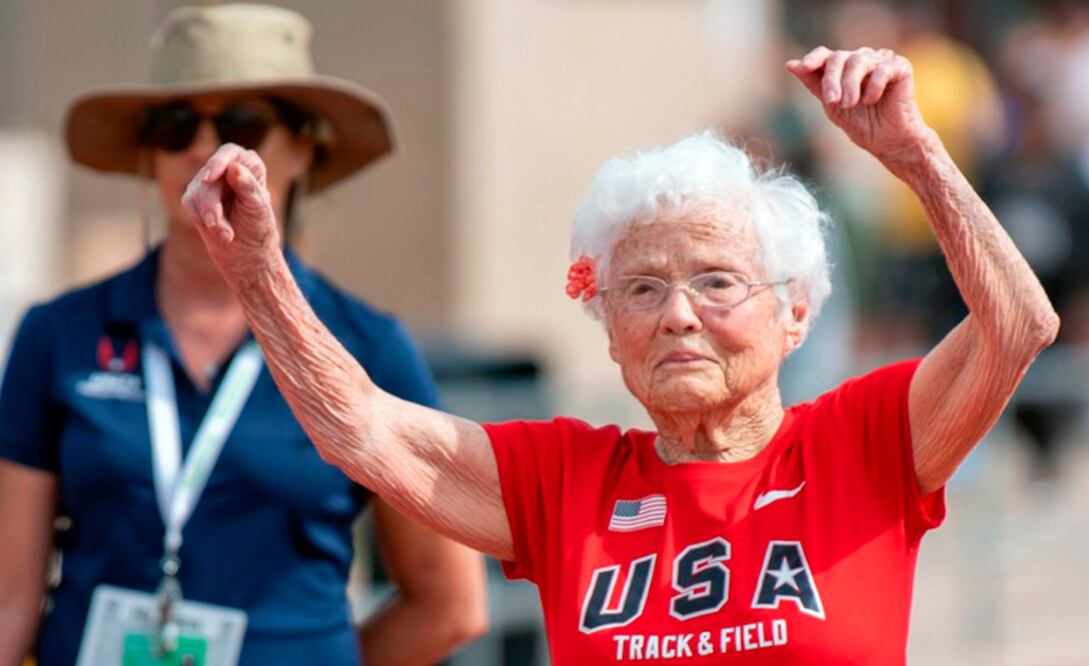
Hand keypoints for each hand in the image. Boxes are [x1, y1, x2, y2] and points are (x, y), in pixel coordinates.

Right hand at [182, 143, 280, 276]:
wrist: (247, 253)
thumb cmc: (258, 227)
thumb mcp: (257, 208)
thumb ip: (247, 186)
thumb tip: (234, 167)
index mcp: (249, 165)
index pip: (230, 153)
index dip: (219, 162)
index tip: (210, 177)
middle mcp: (228, 169)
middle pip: (210, 176)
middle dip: (212, 203)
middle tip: (215, 224)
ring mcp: (209, 182)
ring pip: (197, 190)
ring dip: (210, 216)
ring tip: (226, 235)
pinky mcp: (195, 197)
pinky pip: (189, 203)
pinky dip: (201, 219)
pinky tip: (218, 231)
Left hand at [786, 46, 931, 161]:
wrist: (888, 141)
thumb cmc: (861, 124)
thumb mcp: (831, 105)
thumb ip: (813, 84)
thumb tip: (790, 64)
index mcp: (843, 68)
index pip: (825, 55)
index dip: (813, 58)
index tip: (803, 68)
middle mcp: (861, 60)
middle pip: (839, 57)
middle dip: (832, 80)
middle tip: (833, 102)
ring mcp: (881, 61)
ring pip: (858, 60)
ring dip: (850, 84)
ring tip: (850, 104)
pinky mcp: (900, 66)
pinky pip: (882, 68)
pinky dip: (874, 86)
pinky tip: (872, 100)